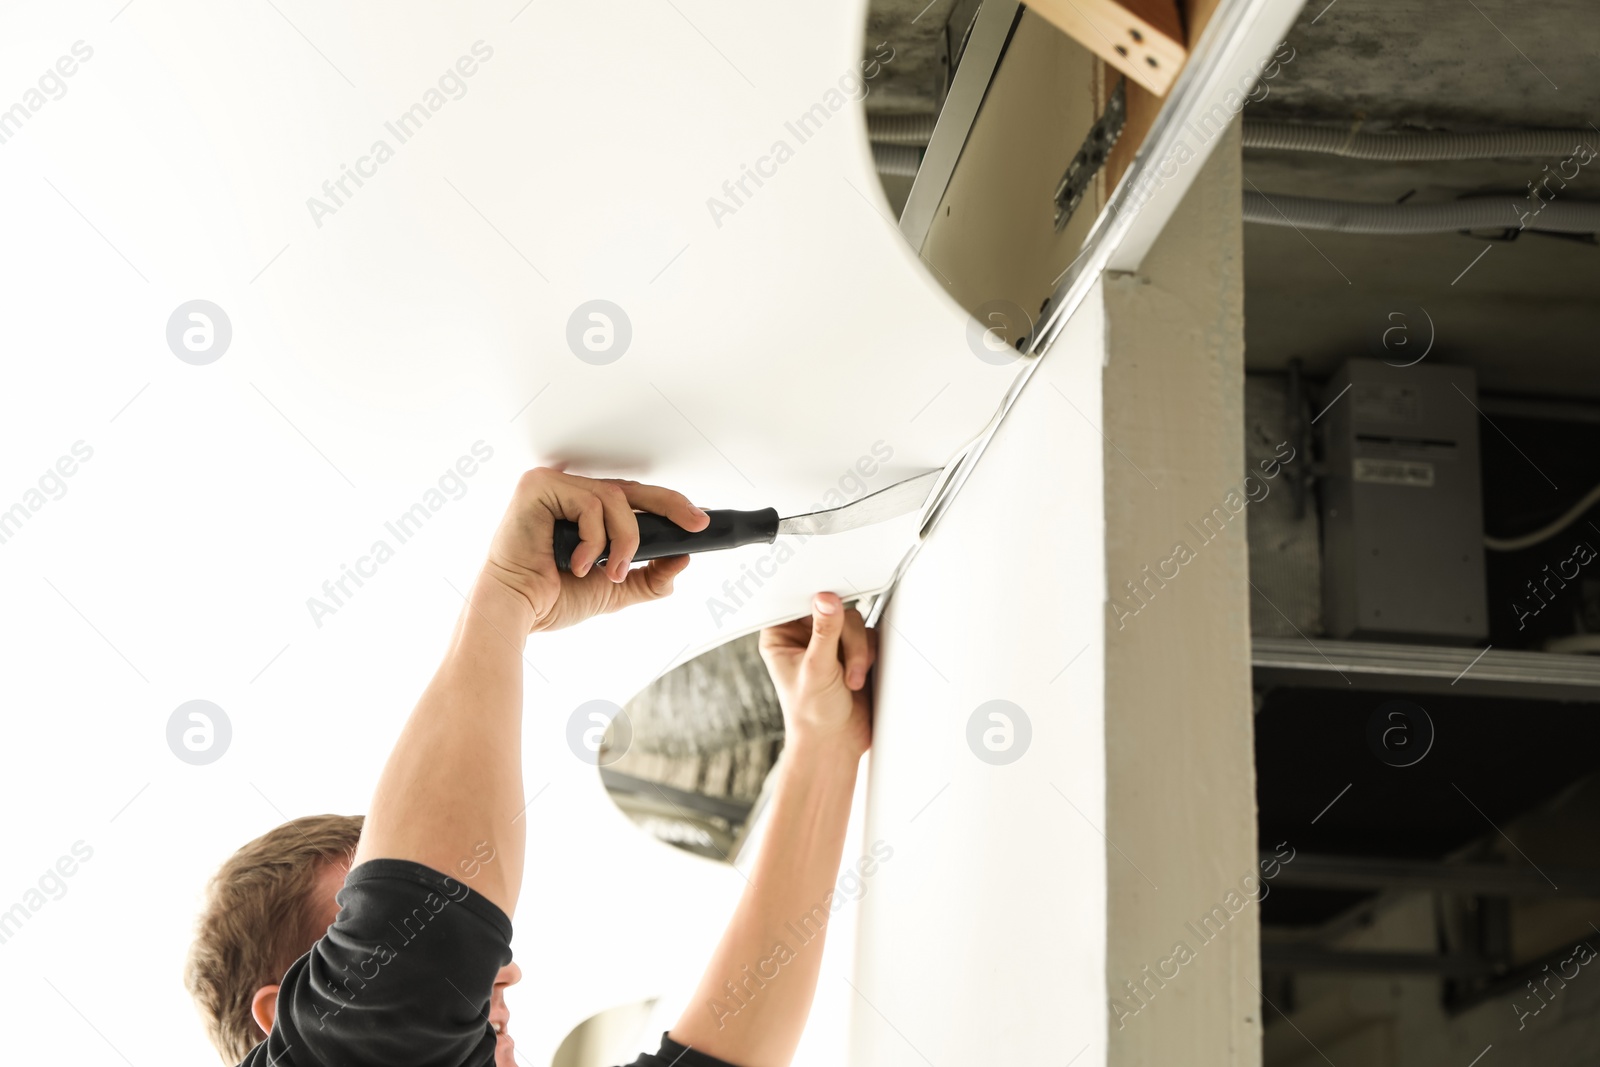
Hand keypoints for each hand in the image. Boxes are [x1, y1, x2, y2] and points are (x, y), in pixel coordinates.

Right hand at [480, 467, 709, 632]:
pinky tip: (578, 563)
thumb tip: (681, 559)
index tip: (698, 520)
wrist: (517, 612)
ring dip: (624, 540)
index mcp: (580, 510)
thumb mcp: (614, 588)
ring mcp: (551, 485)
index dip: (668, 506)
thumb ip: (647, 576)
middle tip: (695, 522)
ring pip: (615, 499)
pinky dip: (594, 539)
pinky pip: (589, 504)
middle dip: (670, 506)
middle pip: (630, 490)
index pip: (631, 499)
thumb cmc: (549, 598)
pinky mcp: (538, 487)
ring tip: (611, 571)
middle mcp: (566, 491)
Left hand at [759, 592, 875, 758]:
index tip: (829, 603)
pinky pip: (868, 634)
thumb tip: (826, 600)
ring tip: (851, 680)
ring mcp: (830, 642)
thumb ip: (824, 632)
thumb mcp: (817, 670)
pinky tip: (858, 678)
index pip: (796, 602)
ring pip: (853, 622)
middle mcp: (804, 636)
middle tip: (844, 666)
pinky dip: (869, 654)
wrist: (836, 743)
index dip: (814, 600)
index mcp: (781, 637)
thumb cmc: (812, 716)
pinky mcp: (852, 650)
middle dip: (845, 639)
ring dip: (859, 651)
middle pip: (832, 609)